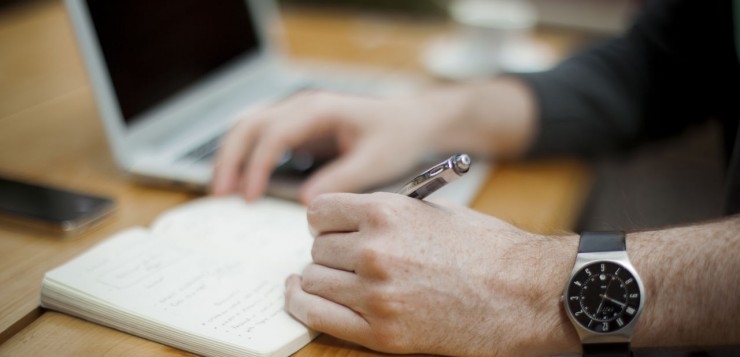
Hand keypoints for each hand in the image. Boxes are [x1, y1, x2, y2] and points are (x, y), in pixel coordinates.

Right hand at [211, 78, 536, 202]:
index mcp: (320, 109)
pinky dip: (246, 158)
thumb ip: (342, 179)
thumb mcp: (376, 161)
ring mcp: (298, 116)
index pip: (274, 134)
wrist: (414, 121)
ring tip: (222, 191)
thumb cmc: (399, 137)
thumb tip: (306, 203)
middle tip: (220, 195)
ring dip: (231, 157)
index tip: (249, 197)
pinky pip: (262, 138)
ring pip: (249, 128)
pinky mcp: (300, 129)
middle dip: (230, 159)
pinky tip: (242, 184)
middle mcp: (303, 107)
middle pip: (250, 125)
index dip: (256, 165)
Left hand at [284, 192, 579, 355]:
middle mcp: (375, 250)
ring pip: (313, 279)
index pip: (320, 211)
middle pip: (317, 247)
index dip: (324, 220)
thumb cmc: (486, 249)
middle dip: (328, 250)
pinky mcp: (381, 333)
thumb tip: (348, 219)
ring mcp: (376, 294)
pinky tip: (302, 295)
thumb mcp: (434, 211)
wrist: (524, 294)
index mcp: (387, 212)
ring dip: (320, 278)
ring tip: (336, 277)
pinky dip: (303, 304)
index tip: (330, 228)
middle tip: (345, 256)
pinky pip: (318, 315)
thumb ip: (385, 213)